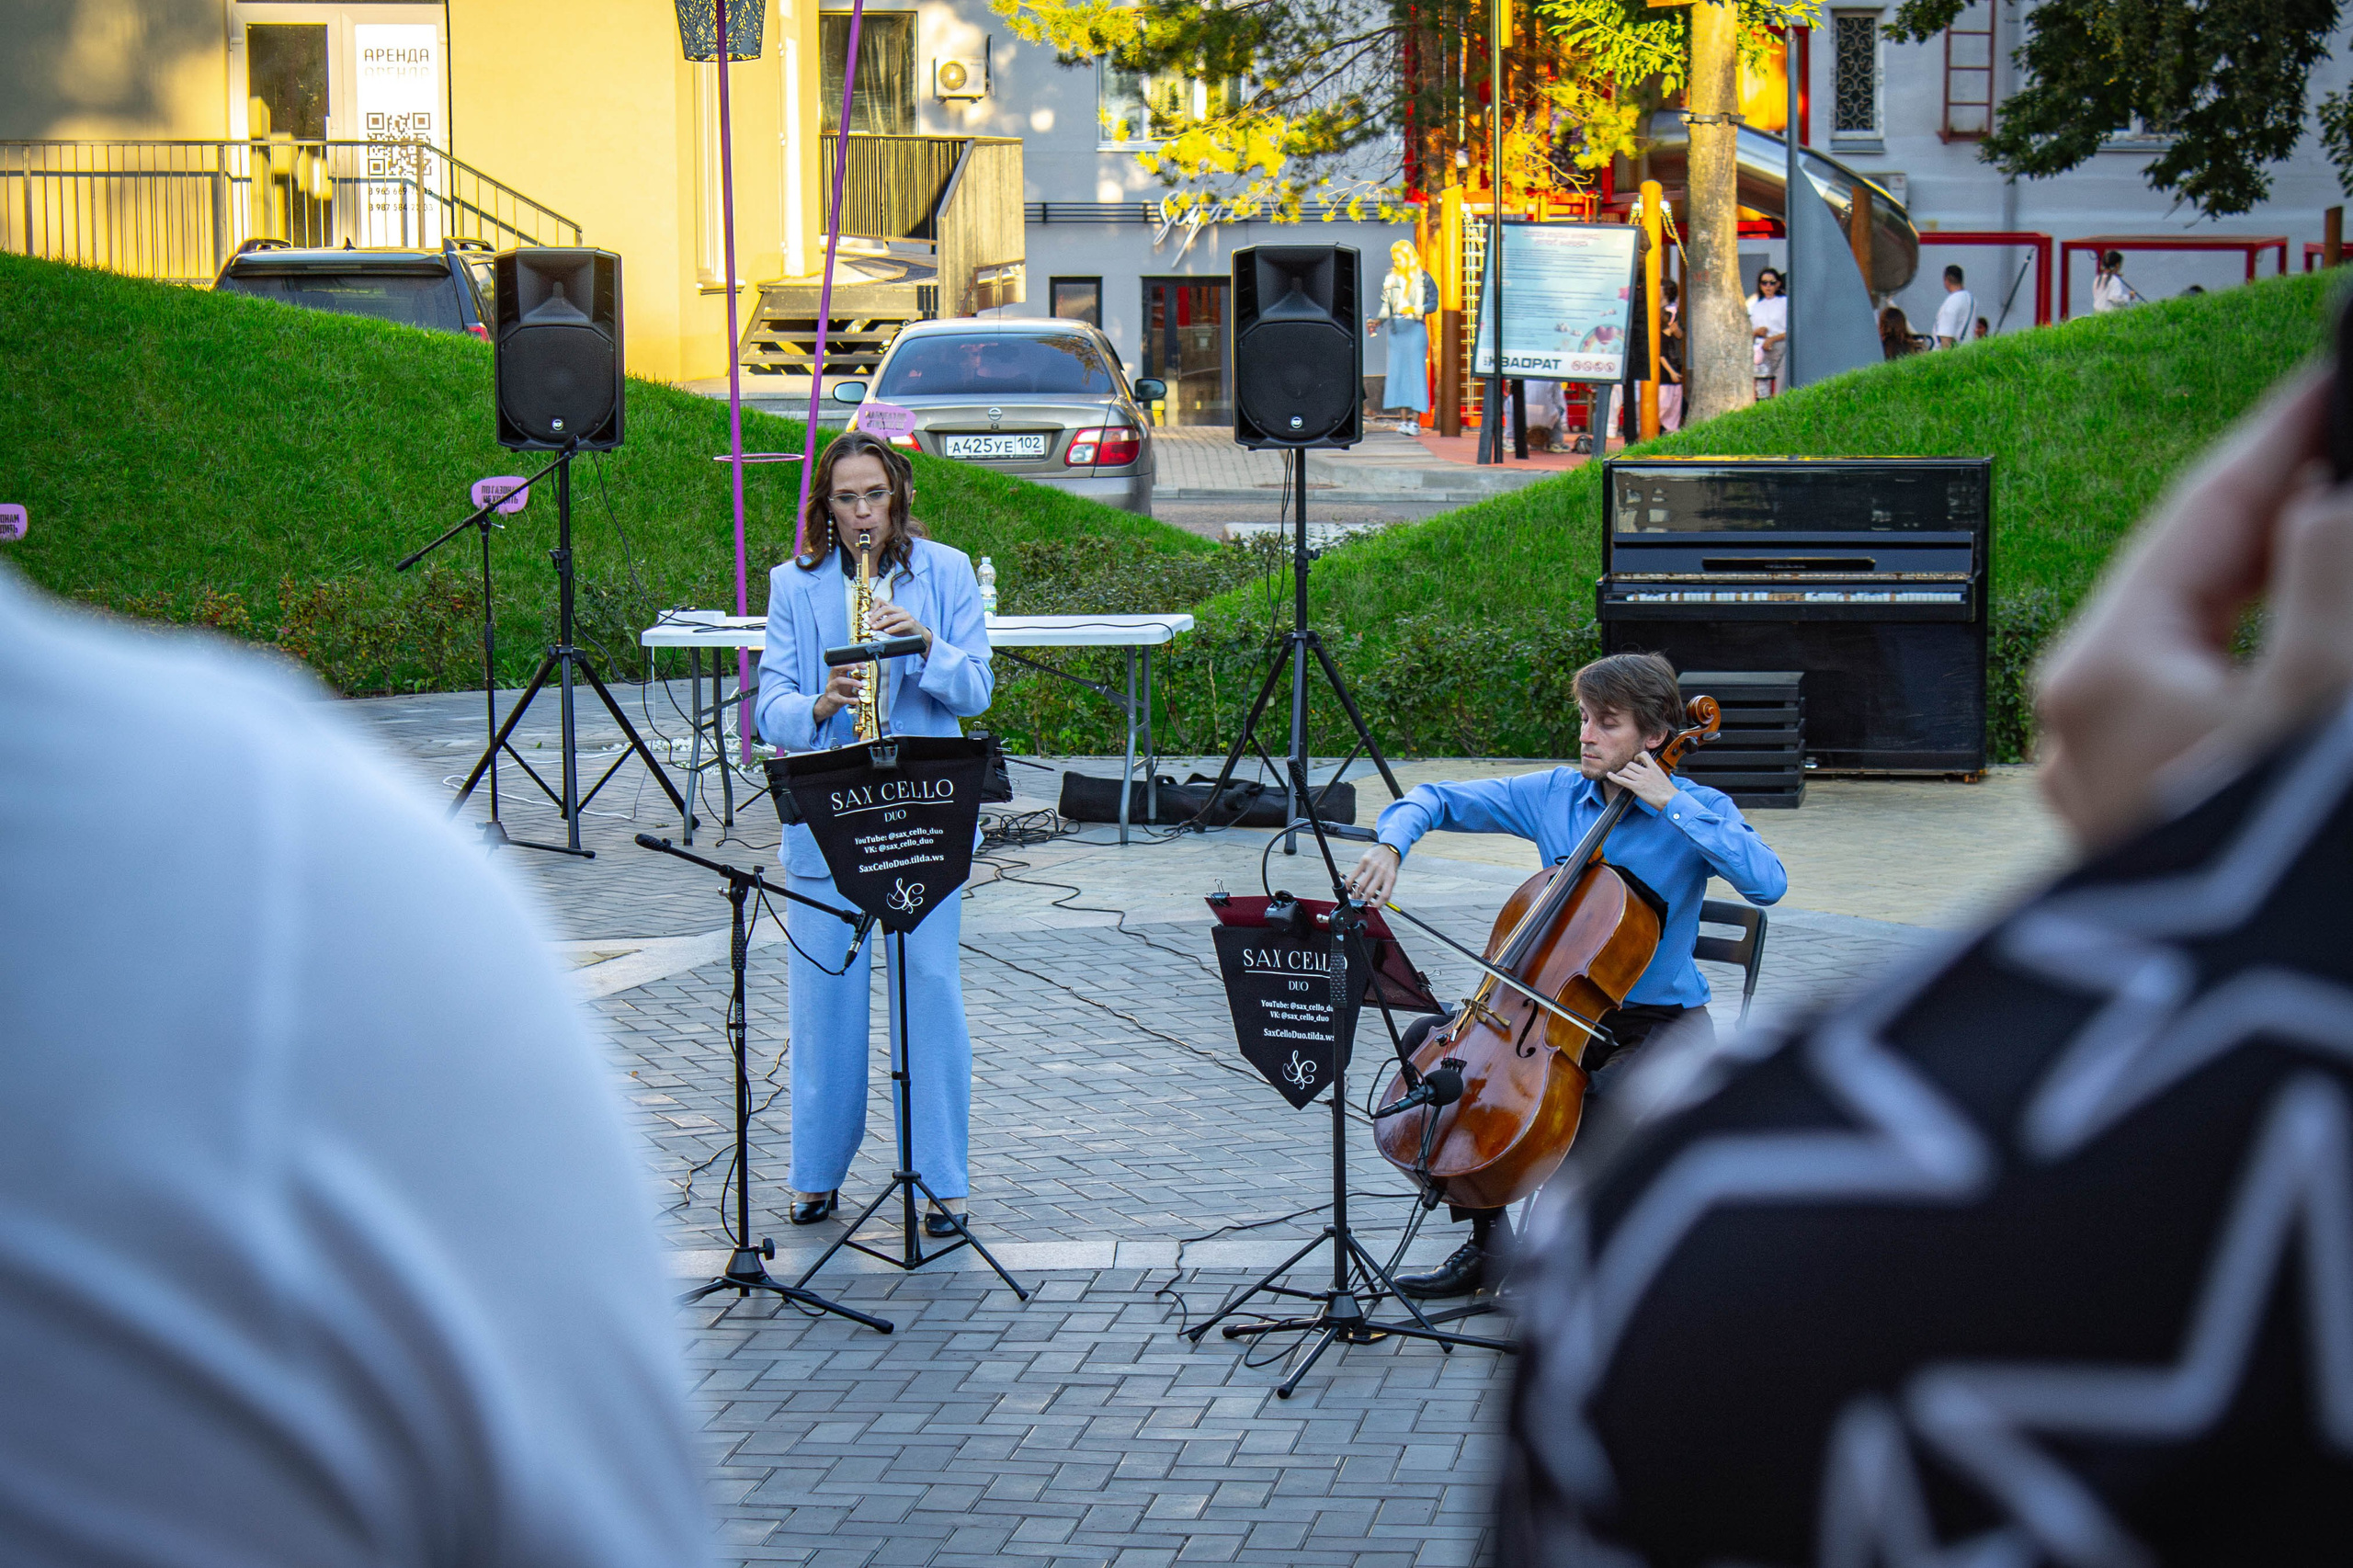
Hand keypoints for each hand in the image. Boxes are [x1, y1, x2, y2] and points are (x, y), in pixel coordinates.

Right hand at [811, 663, 864, 723]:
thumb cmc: (839, 694)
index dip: (852, 663)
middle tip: (856, 668)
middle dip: (846, 666)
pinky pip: (840, 698)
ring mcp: (831, 689)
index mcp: (836, 675)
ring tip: (860, 685)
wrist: (828, 706)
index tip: (863, 665)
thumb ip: (855, 681)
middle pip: (836, 668)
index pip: (842, 664)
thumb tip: (867, 678)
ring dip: (850, 681)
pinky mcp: (832, 699)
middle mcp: (832, 680)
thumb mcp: (847, 686)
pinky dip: (849, 699)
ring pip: (838, 681)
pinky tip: (857, 700)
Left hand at [867, 601, 931, 650]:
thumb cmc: (905, 629)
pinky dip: (892, 628)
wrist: (920, 634)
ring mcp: (906, 616)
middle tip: (869, 623)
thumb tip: (871, 625)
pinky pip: (900, 625)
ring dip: (881, 623)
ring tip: (875, 628)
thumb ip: (882, 624)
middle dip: (875, 616)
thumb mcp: (891, 626)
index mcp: (894, 608)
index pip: (881, 601)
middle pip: (885, 608)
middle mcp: (899, 610)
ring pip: (891, 617)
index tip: (868, 615)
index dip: (874, 607)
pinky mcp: (911, 623)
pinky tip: (886, 631)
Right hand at [1344, 844, 1401, 903]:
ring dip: (1355, 894)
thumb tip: (1375, 903)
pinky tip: (1349, 887)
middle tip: (1359, 904)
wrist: (1389, 848)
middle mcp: (1382, 872)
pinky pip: (1353, 875)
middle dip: (1362, 901)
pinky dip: (1349, 884)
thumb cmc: (1389, 865)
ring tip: (1354, 896)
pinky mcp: (1364, 861)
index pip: (1384, 896)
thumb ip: (1384, 889)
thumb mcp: (1391, 877)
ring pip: (1360, 886)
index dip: (1377, 905)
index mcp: (1391, 878)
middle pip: (1369, 892)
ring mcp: (1372, 866)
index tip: (1371, 909)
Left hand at [1607, 750, 1679, 808]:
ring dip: (1621, 773)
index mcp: (1655, 768)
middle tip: (1626, 773)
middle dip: (1627, 768)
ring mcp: (1641, 779)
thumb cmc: (1669, 793)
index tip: (1636, 760)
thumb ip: (1655, 775)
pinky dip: (1614, 777)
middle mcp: (1647, 772)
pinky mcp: (1637, 787)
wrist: (1671, 800)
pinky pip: (1622, 780)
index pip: (1644, 755)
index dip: (1637, 756)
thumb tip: (1651, 776)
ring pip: (1625, 771)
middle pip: (1631, 764)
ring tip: (1620, 776)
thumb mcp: (1663, 779)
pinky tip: (1609, 775)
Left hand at [2036, 368, 2352, 847]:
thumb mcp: (2328, 701)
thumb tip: (2318, 502)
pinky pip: (2221, 715)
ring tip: (2337, 532)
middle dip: (2291, 514)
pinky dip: (2284, 668)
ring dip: (2292, 594)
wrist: (2239, 1057)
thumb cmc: (2271, 887)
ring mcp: (2118, 789)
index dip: (2282, 435)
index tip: (2337, 381)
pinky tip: (2320, 656)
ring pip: (2213, 649)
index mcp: (2107, 674)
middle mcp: (2086, 728)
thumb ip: (2328, 579)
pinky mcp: (2161, 836)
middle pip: (2201, 579)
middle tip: (2348, 447)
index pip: (2203, 513)